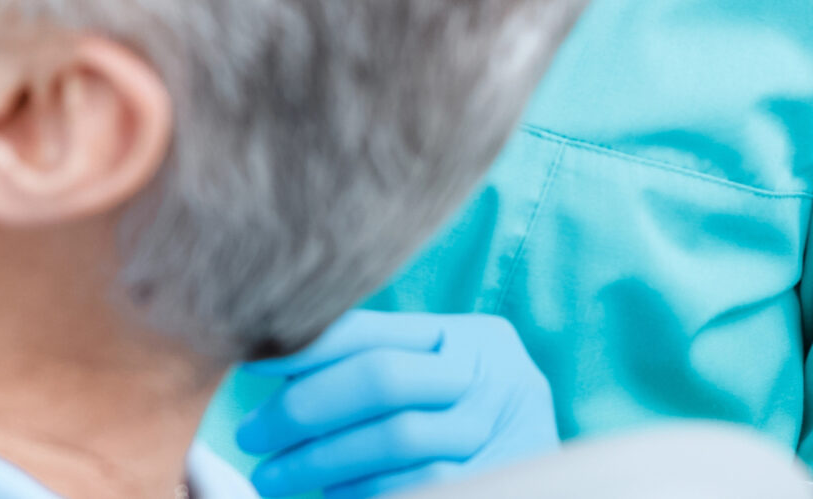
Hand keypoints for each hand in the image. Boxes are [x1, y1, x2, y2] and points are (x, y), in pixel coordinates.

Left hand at [236, 310, 557, 497]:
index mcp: (473, 339)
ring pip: (396, 437)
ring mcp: (500, 435)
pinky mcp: (494, 481)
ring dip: (322, 460)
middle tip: (251, 436)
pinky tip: (329, 495)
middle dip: (305, 407)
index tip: (249, 366)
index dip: (306, 345)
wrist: (564, 488)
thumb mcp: (436, 382)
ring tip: (275, 476)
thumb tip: (272, 363)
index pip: (376, 329)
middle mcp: (494, 378)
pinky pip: (417, 484)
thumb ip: (375, 363)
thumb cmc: (464, 427)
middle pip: (382, 379)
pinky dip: (363, 491)